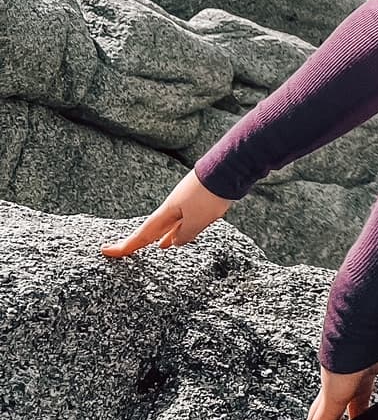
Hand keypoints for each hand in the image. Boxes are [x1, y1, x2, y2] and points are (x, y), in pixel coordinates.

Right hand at [100, 166, 233, 256]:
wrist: (229, 168)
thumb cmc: (210, 194)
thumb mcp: (196, 220)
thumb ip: (184, 235)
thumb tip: (173, 242)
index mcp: (168, 212)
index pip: (142, 234)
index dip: (125, 246)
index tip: (106, 251)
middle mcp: (174, 207)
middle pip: (154, 228)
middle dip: (141, 241)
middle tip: (125, 251)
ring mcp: (188, 202)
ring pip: (172, 224)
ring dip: (165, 235)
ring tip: (161, 247)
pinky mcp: (202, 200)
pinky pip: (187, 219)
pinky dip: (182, 229)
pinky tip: (185, 233)